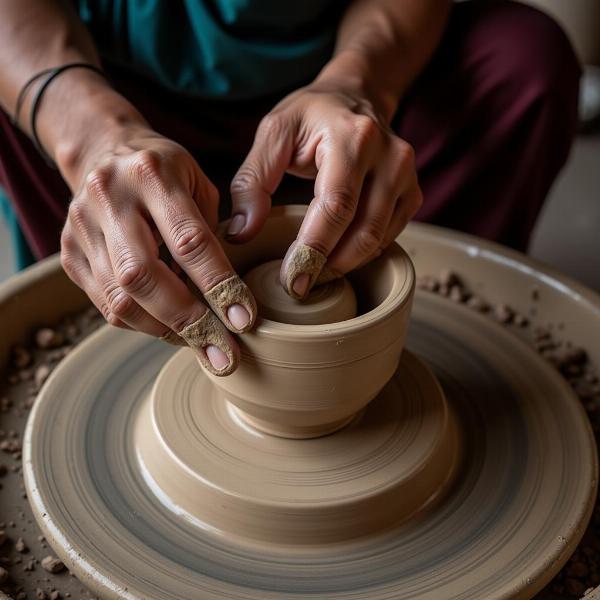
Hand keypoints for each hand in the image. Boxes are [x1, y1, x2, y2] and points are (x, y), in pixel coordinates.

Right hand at [60, 125, 255, 374]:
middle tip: (223, 352)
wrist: (105, 153)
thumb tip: (231, 300)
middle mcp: (109, 197)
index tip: (245, 320)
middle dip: (188, 321)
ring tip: (201, 345)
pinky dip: (142, 324)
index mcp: (152, 174)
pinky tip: (171, 329)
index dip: (219, 286)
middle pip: (143, 276)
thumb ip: (215, 234)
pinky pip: (105, 304)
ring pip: (120, 298)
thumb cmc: (167, 174)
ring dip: (166, 331)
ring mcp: (81, 227)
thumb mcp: (200, 185)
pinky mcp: (68, 252)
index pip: (189, 241)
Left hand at [228, 82, 421, 297]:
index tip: (293, 280)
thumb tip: (242, 233)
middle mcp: (390, 156)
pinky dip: (363, 253)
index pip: (337, 206)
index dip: (314, 249)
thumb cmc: (311, 115)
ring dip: (345, 264)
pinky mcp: (412, 193)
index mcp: (354, 138)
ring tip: (314, 272)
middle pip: (363, 230)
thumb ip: (252, 182)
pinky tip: (337, 256)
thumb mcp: (272, 134)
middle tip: (299, 285)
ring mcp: (406, 176)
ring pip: (379, 239)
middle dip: (330, 265)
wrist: (356, 95)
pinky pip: (389, 236)